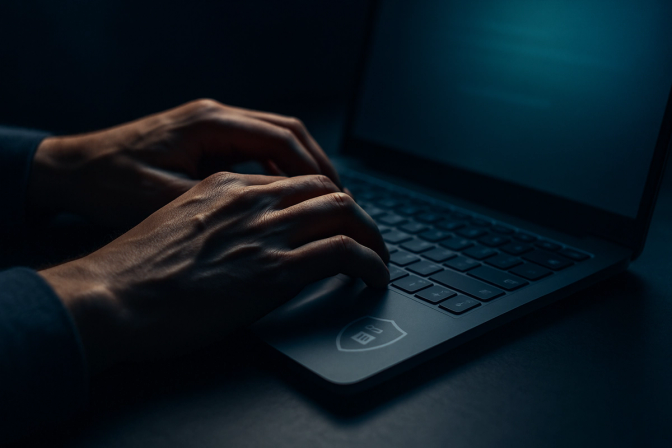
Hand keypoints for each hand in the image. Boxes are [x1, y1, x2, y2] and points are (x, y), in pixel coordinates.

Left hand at [27, 99, 341, 225]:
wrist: (71, 170)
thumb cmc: (109, 184)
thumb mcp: (165, 201)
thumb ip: (222, 203)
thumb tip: (274, 216)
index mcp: (208, 125)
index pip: (281, 138)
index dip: (314, 169)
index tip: (336, 198)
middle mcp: (213, 116)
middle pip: (286, 131)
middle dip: (316, 165)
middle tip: (338, 199)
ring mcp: (209, 124)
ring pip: (273, 137)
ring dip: (299, 166)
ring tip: (319, 199)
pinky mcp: (203, 138)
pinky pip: (253, 147)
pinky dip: (275, 168)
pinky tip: (283, 194)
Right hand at [39, 173, 388, 372]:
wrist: (112, 295)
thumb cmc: (135, 270)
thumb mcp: (176, 225)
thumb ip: (215, 219)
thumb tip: (242, 235)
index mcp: (227, 186)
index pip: (295, 180)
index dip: (324, 198)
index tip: (335, 218)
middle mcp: (252, 200)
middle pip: (326, 189)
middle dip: (355, 212)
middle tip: (366, 235)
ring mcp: (265, 232)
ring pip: (344, 212)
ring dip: (372, 234)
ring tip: (379, 255)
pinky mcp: (275, 270)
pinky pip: (344, 253)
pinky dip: (371, 262)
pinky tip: (376, 275)